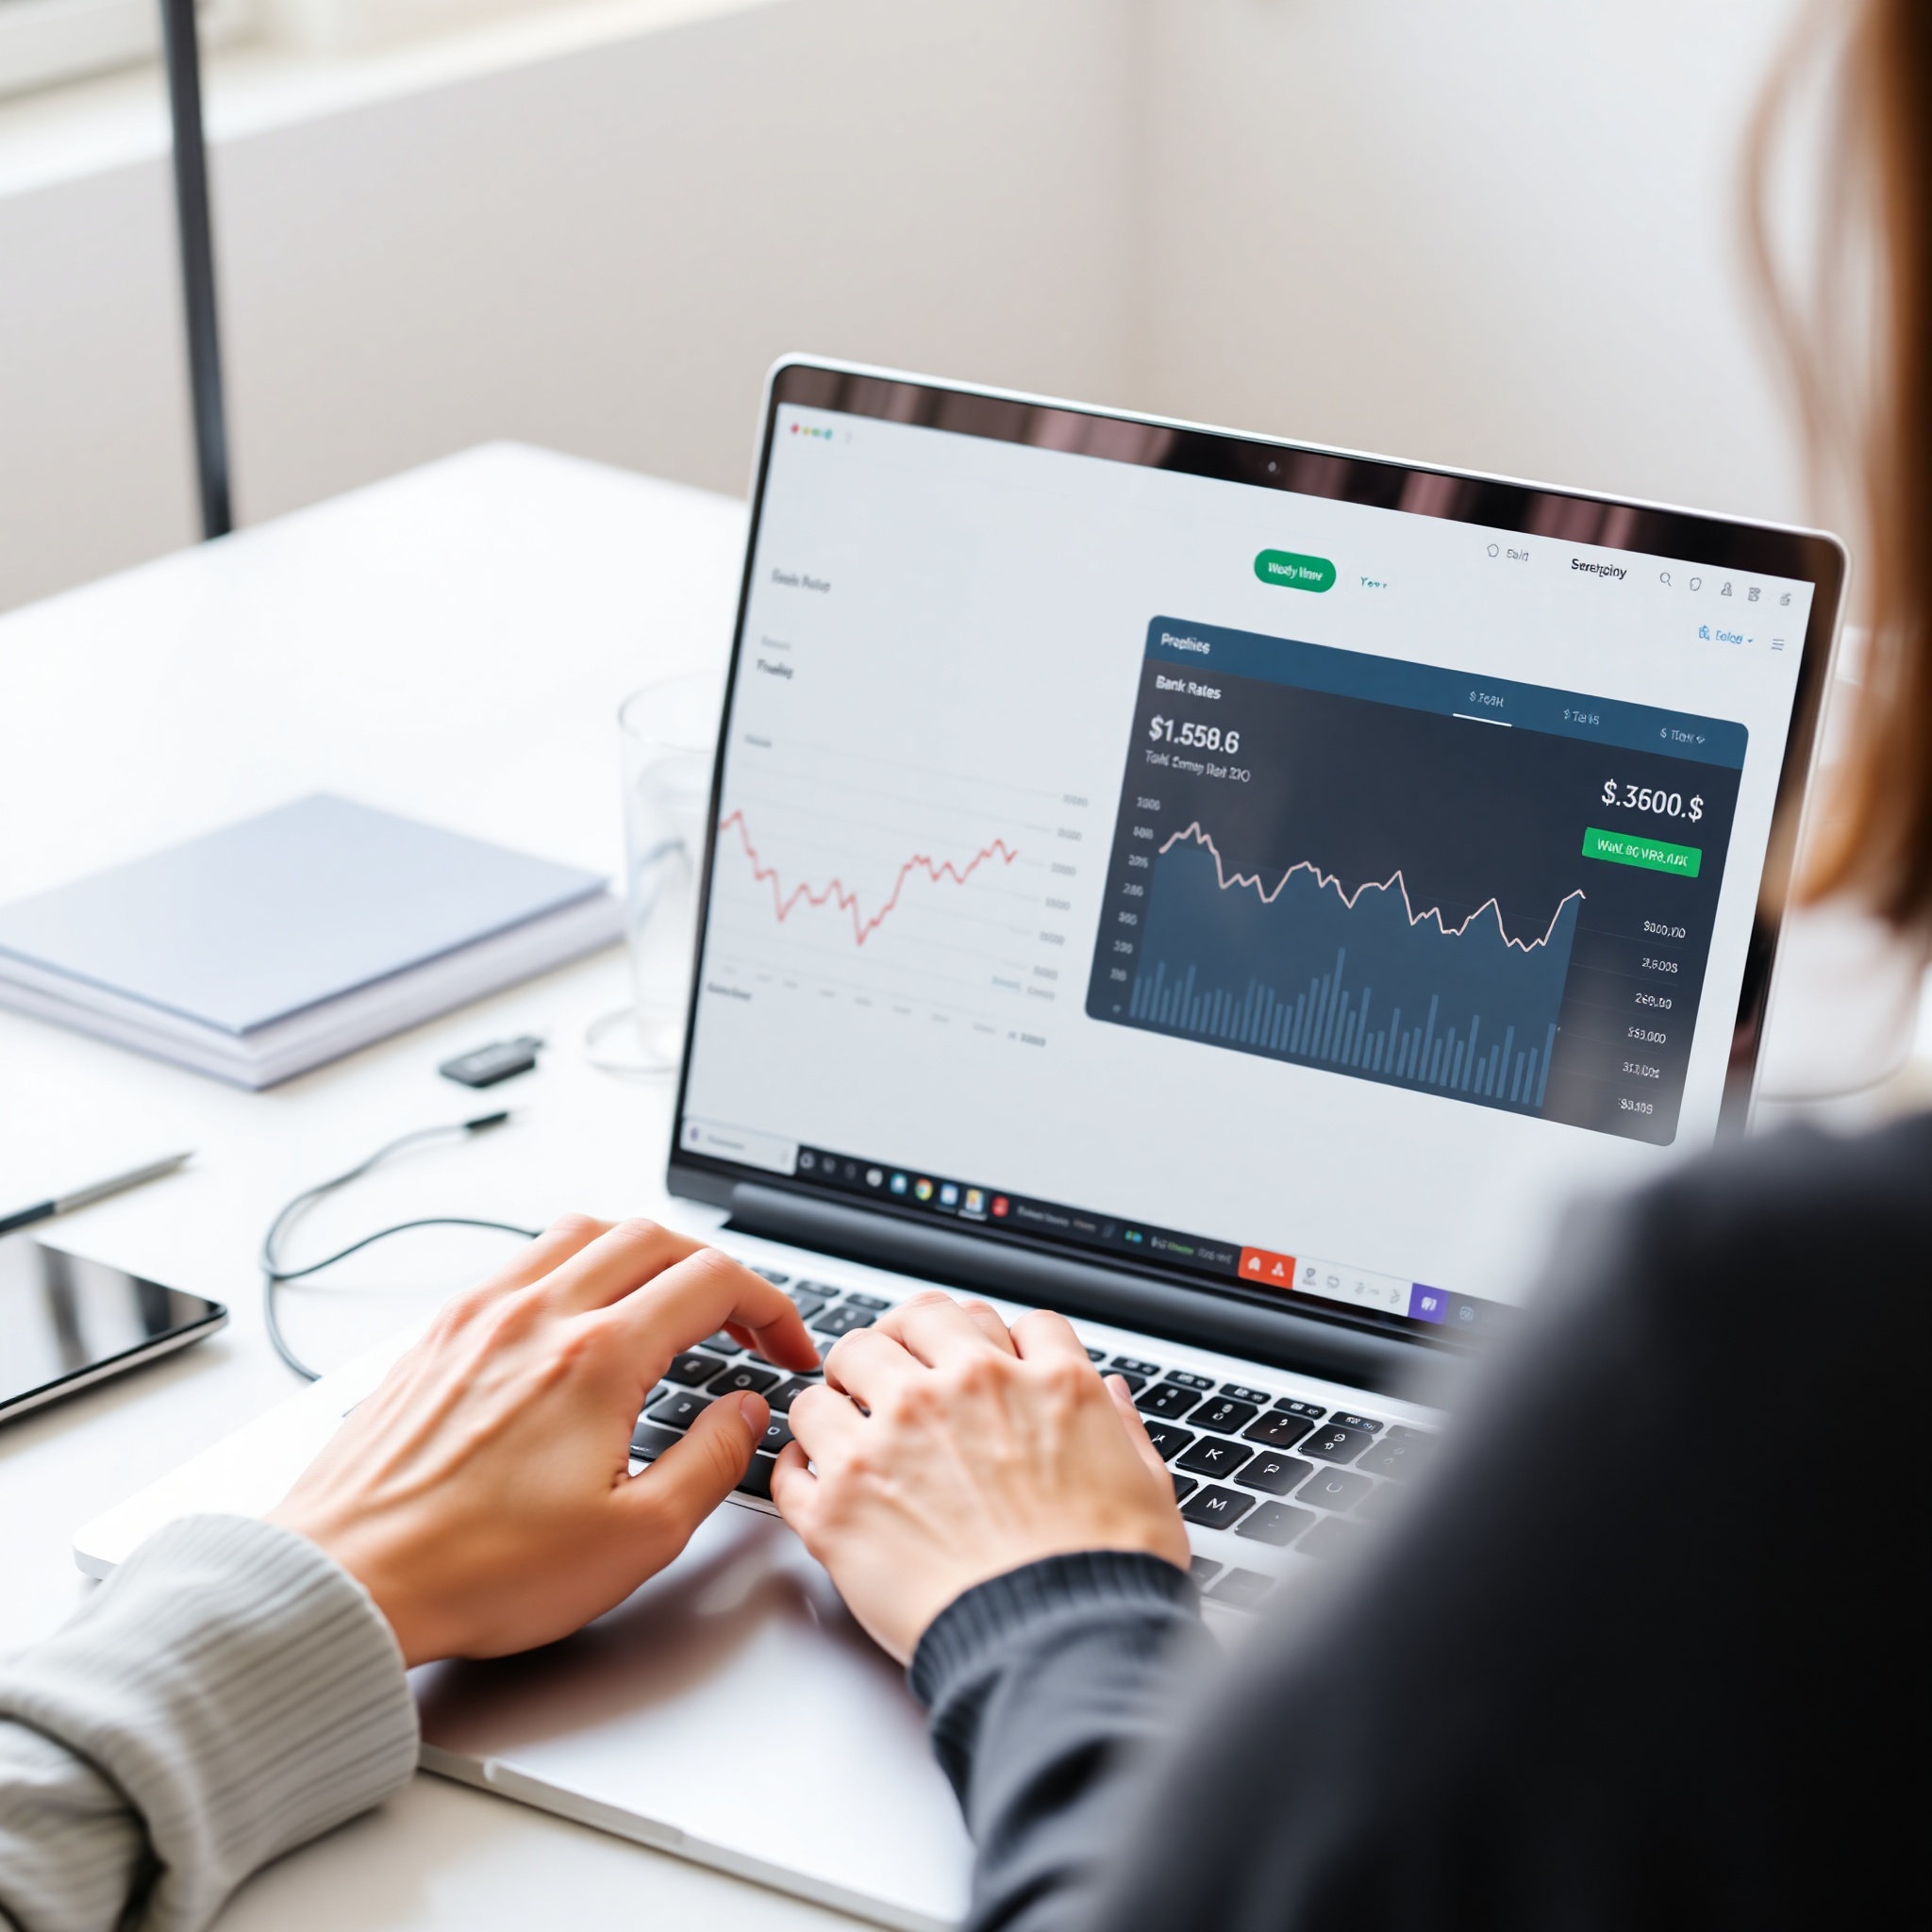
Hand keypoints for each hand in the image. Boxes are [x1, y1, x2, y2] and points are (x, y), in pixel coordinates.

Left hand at [269, 1216, 817, 1664]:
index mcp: (596, 1356)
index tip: (783, 1346)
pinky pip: (522, 1259)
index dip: (771, 1307)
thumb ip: (709, 1462)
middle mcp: (539, 1313)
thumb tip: (744, 1413)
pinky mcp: (440, 1332)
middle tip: (738, 1325)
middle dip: (716, 1271)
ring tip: (665, 1302)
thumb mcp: (634, 1539)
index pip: (713, 1280)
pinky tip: (579, 1316)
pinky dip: (574, 1266)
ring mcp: (482, 1314)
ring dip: (644, 1253)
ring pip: (583, 1231)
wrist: (349, 1581)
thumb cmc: (479, 1573)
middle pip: (655, 1236)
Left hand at [770, 1291, 1187, 1662]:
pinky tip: (812, 1477)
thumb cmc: (1105, 1578)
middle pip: (907, 1323)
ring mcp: (891, 1440)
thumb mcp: (1145, 1482)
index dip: (977, 1337)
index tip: (966, 1361)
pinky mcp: (840, 1503)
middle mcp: (958, 1391)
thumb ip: (1119, 1423)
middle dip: (900, 1344)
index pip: (991, 1318)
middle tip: (893, 1374)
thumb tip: (1105, 1392)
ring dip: (842, 1392)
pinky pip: (792, 1459)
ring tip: (846, 1420)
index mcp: (1038, 1380)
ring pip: (838, 1371)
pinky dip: (797, 1464)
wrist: (1059, 1648)